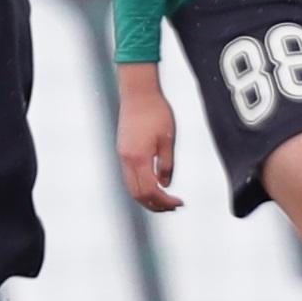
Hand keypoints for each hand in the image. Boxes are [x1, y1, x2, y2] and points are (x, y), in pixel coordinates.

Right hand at [116, 68, 182, 212]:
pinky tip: (154, 184)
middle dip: (155, 204)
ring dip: (147, 197)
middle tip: (173, 206)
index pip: (150, 190)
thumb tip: (165, 184)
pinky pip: (128, 176)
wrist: (138, 94)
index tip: (179, 203)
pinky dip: (140, 186)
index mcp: (139, 158)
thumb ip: (167, 164)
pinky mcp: (122, 150)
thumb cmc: (156, 113)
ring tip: (164, 199)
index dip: (164, 201)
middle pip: (137, 193)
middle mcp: (126, 159)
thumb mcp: (168, 140)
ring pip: (130, 186)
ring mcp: (122, 155)